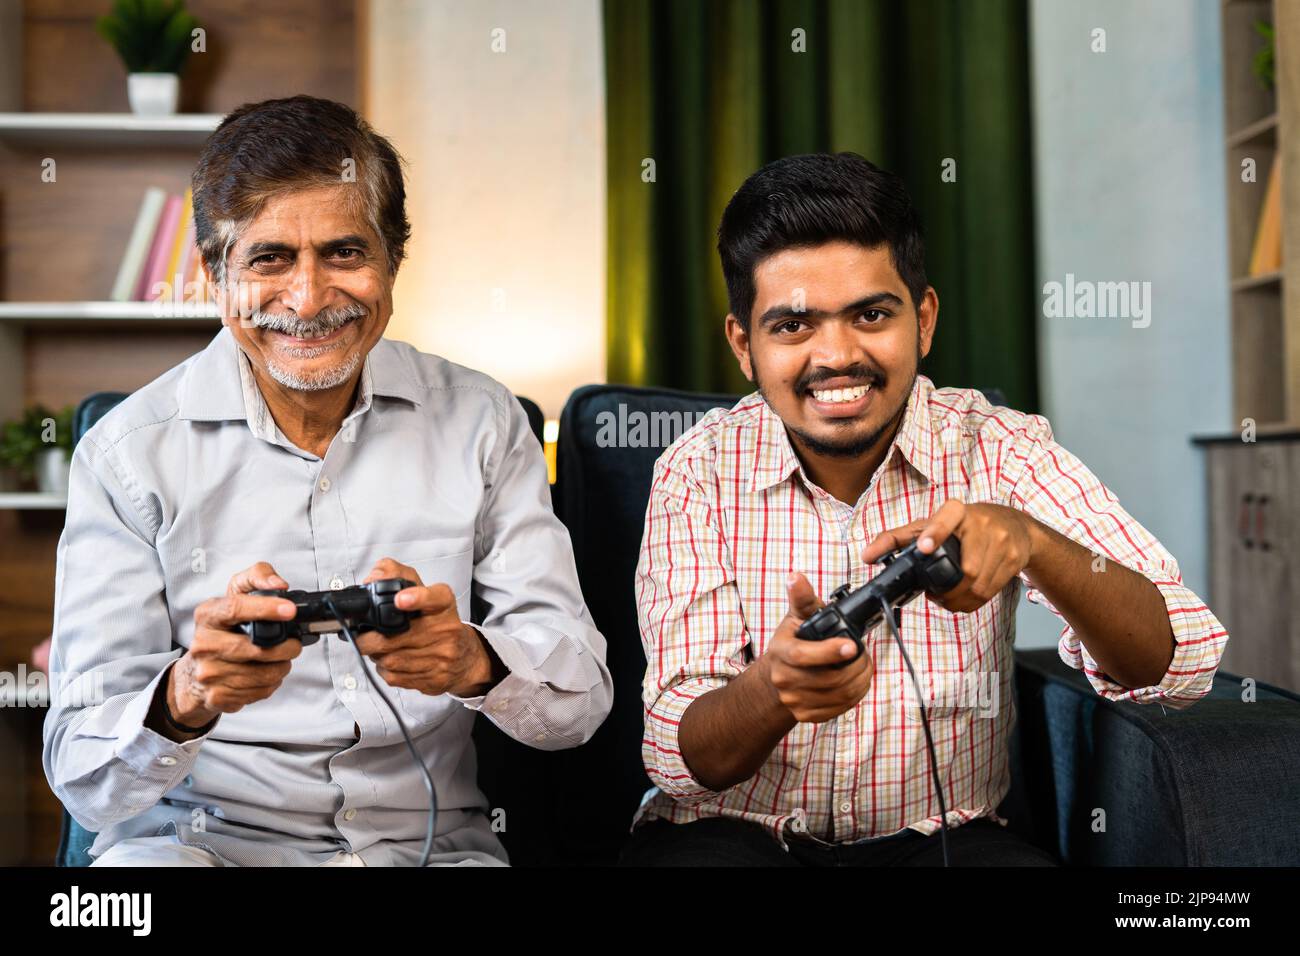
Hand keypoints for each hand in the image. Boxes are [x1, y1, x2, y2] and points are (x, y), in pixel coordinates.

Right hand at [169, 562, 302, 726]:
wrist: (195, 672)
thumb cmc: (223, 630)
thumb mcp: (236, 595)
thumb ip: (257, 577)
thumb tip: (279, 584)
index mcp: (208, 616)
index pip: (235, 608)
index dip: (266, 608)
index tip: (290, 610)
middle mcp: (203, 645)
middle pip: (256, 648)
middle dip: (285, 647)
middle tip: (293, 644)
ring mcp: (208, 673)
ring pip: (262, 674)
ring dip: (281, 667)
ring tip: (279, 659)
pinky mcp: (217, 696)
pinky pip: (258, 691)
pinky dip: (270, 683)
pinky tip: (265, 674)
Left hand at [353, 557, 500, 697]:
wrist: (465, 657)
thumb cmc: (437, 623)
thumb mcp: (424, 592)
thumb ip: (396, 576)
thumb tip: (372, 578)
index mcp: (443, 605)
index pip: (435, 597)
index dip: (417, 597)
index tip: (400, 599)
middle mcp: (447, 630)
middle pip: (398, 636)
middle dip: (371, 639)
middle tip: (363, 636)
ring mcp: (442, 656)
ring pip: (393, 659)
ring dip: (377, 655)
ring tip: (379, 649)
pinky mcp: (434, 678)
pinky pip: (396, 676)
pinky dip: (385, 669)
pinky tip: (391, 662)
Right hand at [762, 572, 874, 722]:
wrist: (779, 675)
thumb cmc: (793, 641)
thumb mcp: (796, 617)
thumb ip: (802, 598)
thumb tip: (796, 577)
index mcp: (781, 653)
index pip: (804, 656)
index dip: (829, 652)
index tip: (852, 646)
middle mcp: (784, 679)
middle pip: (829, 678)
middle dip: (856, 666)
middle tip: (864, 653)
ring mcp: (793, 700)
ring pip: (839, 695)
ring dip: (860, 680)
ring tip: (863, 666)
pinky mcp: (805, 714)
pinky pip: (839, 708)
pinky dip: (855, 695)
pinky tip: (856, 681)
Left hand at [860, 499, 1035, 612]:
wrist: (1014, 526)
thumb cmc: (966, 526)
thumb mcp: (932, 524)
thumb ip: (899, 539)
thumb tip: (867, 556)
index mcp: (956, 511)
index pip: (944, 519)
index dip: (934, 534)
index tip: (925, 548)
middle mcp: (981, 523)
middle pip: (965, 569)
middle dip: (947, 591)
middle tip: (935, 595)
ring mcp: (1001, 541)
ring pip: (978, 585)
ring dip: (959, 600)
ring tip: (948, 598)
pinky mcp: (1014, 558)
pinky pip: (990, 592)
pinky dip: (973, 601)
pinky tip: (964, 597)